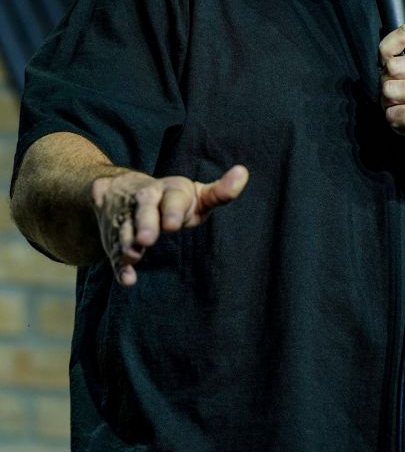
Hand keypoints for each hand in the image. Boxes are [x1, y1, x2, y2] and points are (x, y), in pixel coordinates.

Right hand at [90, 165, 248, 286]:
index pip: (171, 199)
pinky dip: (120, 266)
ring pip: (125, 230)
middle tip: (147, 239)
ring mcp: (127, 221)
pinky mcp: (115, 240)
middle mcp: (144, 203)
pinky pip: (115, 253)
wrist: (119, 190)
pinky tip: (127, 279)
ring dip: (127, 242)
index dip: (171, 211)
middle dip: (145, 224)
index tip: (173, 225)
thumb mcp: (194, 193)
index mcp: (167, 191)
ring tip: (133, 254)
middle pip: (143, 211)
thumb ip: (219, 191)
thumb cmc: (171, 198)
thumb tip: (243, 173)